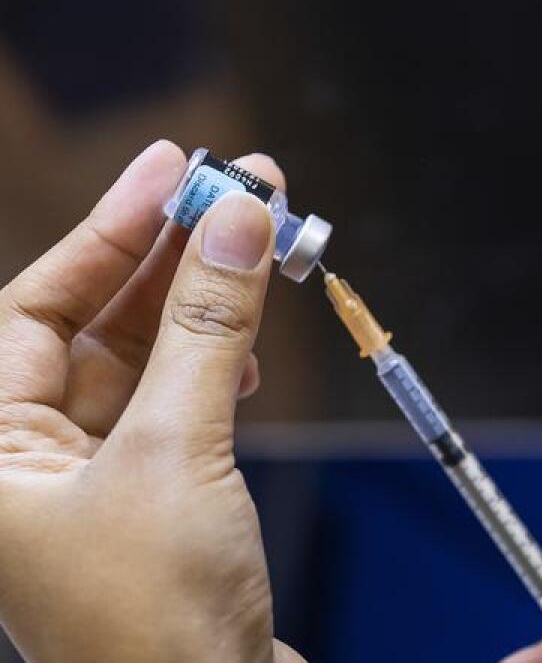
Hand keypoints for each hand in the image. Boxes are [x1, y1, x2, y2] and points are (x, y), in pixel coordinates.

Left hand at [0, 141, 302, 661]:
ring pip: (147, 363)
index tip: (170, 171)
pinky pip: (180, 405)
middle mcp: (29, 461)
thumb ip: (209, 333)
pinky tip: (253, 349)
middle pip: (96, 326)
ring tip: (263, 254)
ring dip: (209, 310)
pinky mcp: (154, 500)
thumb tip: (239, 227)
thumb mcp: (177, 453)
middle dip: (173, 261)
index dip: (107, 231)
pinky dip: (221, 369)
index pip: (34, 307)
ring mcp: (94, 481)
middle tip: (239, 197)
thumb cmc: (153, 625)